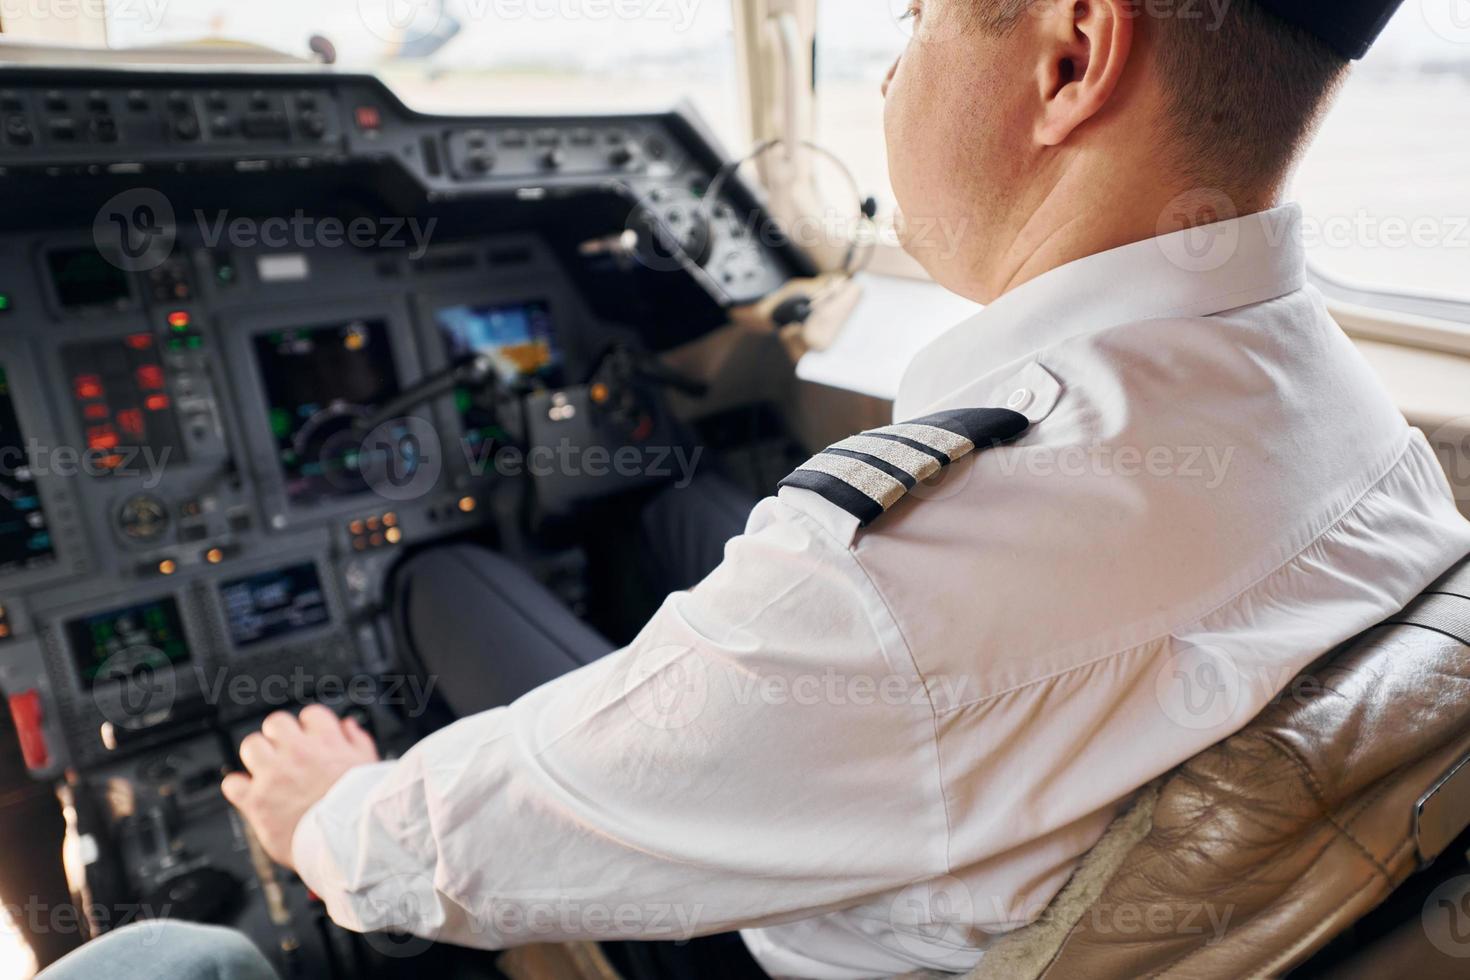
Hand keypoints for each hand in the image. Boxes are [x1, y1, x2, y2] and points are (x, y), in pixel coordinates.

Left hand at [221, 705, 379, 869]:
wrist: (350, 842)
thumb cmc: (363, 808)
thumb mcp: (370, 765)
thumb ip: (357, 741)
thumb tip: (347, 726)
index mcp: (327, 742)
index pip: (310, 715)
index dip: (309, 727)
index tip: (309, 739)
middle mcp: (298, 753)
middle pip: (276, 723)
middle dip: (279, 737)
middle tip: (285, 754)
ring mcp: (274, 776)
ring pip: (250, 746)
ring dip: (257, 757)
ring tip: (267, 772)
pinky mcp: (257, 802)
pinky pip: (232, 784)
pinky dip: (238, 788)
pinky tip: (250, 794)